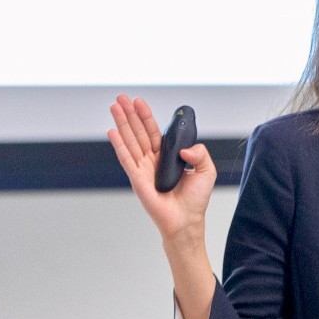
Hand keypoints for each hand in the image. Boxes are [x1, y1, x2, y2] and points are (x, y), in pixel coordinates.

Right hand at [107, 94, 217, 248]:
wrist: (186, 221)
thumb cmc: (195, 200)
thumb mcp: (206, 170)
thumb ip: (200, 153)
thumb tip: (184, 148)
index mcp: (167, 156)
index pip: (154, 131)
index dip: (146, 115)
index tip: (139, 101)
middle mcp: (152, 160)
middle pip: (139, 131)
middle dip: (129, 114)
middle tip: (121, 97)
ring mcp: (143, 168)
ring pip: (131, 140)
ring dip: (121, 123)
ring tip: (114, 106)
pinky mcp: (137, 179)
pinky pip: (126, 158)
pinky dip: (119, 145)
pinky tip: (112, 132)